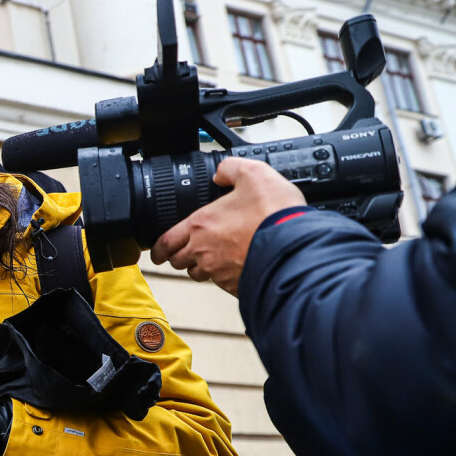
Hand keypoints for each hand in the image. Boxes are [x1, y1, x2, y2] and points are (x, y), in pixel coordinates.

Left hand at [151, 158, 304, 296]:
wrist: (297, 246)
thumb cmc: (274, 213)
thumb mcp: (253, 174)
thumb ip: (230, 169)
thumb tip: (221, 174)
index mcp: (200, 225)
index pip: (165, 242)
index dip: (158, 247)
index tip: (157, 251)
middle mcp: (203, 252)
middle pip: (178, 261)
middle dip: (179, 256)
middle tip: (183, 253)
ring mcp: (219, 272)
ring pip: (198, 274)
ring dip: (200, 267)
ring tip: (210, 259)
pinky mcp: (235, 286)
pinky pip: (221, 284)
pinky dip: (224, 277)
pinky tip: (235, 267)